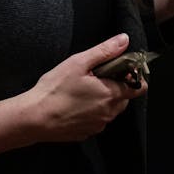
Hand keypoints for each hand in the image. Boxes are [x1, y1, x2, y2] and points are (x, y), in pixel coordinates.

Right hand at [27, 33, 143, 142]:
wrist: (34, 118)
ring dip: (103, 100)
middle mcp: (108, 114)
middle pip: (124, 99)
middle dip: (117, 87)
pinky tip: (75, 105)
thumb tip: (124, 40)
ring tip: (83, 91)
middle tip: (97, 77)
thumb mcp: (79, 63)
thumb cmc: (55, 89)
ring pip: (110, 111)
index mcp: (111, 95)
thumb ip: (104, 51)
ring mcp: (97, 126)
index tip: (122, 70)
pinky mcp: (85, 134)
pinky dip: (91, 113)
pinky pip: (96, 121)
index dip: (134, 77)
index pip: (139, 88)